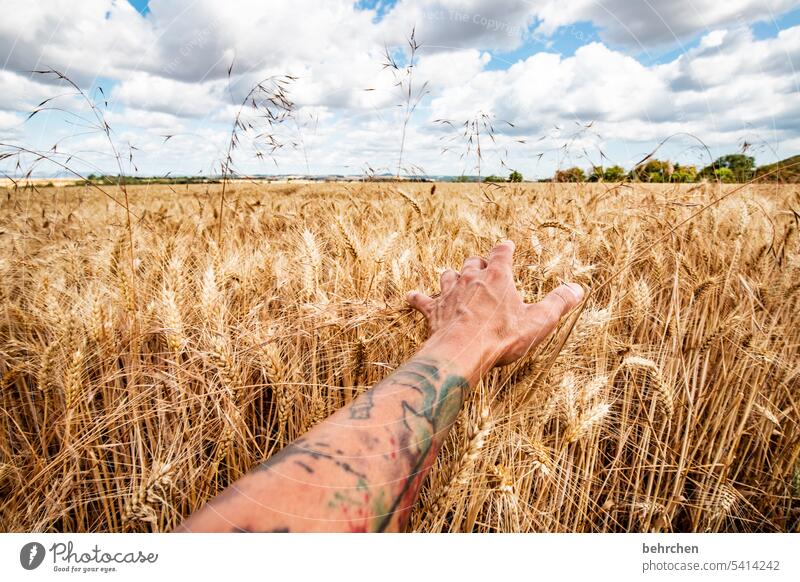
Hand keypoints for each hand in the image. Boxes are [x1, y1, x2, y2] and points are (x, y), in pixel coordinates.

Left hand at [407, 240, 583, 367]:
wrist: (462, 351)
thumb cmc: (502, 336)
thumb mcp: (539, 321)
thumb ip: (559, 303)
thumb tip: (578, 288)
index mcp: (498, 276)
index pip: (502, 251)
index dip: (506, 248)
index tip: (508, 246)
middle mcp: (471, 277)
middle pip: (474, 261)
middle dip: (480, 263)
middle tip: (484, 268)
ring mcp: (450, 292)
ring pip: (449, 275)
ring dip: (453, 277)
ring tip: (455, 279)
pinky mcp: (433, 309)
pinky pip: (422, 300)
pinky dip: (418, 298)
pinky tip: (411, 297)